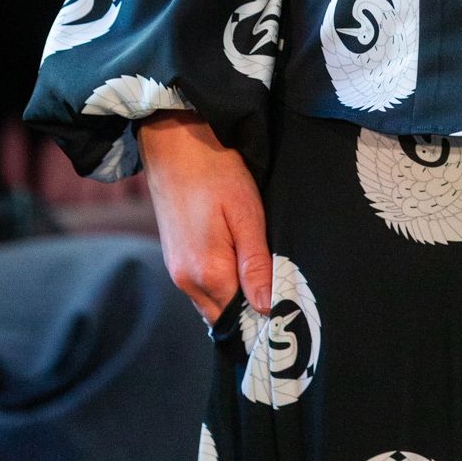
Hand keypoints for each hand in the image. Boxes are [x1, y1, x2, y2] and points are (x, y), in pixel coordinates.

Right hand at [138, 112, 272, 323]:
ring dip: (235, 298)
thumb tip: (267, 308)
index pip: (241, 316)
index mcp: (207, 272)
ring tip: (261, 274)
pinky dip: (220, 286)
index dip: (264, 315)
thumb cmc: (214, 171)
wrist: (174, 144)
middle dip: (249, 311)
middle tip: (279, 292)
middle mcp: (186, 281)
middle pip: (224, 315)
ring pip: (212, 303)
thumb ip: (255, 263)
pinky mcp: (174, 260)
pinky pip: (201, 288)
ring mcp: (176, 271)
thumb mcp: (246, 212)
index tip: (287, 307)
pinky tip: (238, 263)